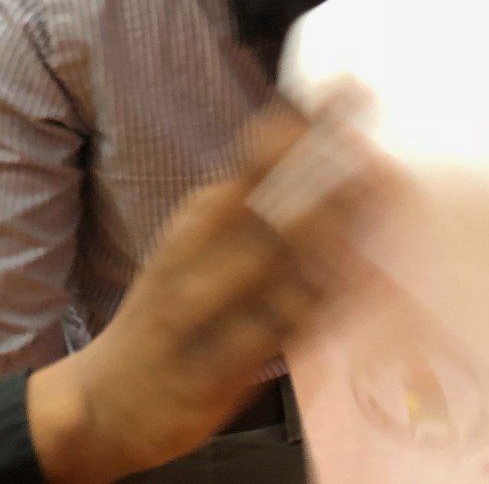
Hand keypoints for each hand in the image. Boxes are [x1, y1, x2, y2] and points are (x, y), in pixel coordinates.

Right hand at [27, 90, 378, 481]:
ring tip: (381, 191)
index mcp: (202, 215)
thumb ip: (257, 209)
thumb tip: (322, 158)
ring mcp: (204, 309)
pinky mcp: (216, 365)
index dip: (304, 120)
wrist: (106, 402)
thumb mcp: (201, 247)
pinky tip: (359, 282)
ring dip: (332, 224)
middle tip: (378, 135)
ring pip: (276, 258)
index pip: (257, 154)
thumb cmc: (172, 314)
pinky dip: (318, 303)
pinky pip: (275, 330)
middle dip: (325, 164)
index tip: (349, 85)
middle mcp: (201, 252)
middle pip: (272, 195)